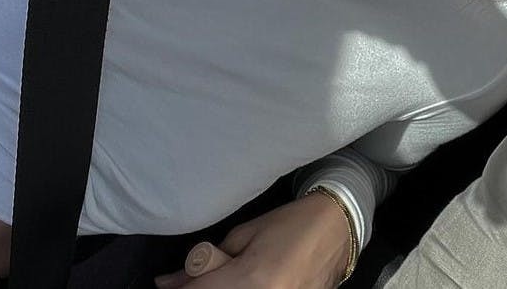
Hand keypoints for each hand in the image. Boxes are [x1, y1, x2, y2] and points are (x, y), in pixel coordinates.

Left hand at [154, 191, 353, 288]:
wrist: (337, 228)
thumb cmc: (289, 224)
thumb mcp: (243, 235)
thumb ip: (205, 263)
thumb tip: (170, 282)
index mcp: (252, 278)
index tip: (169, 284)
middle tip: (200, 280)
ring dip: (225, 287)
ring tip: (233, 275)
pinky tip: (251, 280)